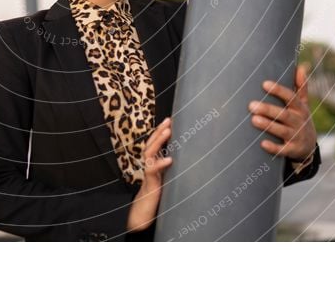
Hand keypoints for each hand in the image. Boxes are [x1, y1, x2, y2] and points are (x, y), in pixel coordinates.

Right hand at [126, 117, 172, 231]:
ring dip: (158, 142)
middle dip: (159, 131)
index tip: (170, 120)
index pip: (155, 144)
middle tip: (168, 120)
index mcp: (154, 164)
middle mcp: (149, 166)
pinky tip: (169, 159)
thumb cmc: (158, 196)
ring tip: (167, 132)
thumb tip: (189, 160)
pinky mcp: (150, 184)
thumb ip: (172, 170)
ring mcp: (148, 174)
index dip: (160, 132)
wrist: (145, 215)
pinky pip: (152, 171)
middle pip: (151, 144)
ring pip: (149, 153)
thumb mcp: (168, 180)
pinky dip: (160, 164)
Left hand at [248, 64, 316, 160]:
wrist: (308, 147)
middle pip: (284, 114)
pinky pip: (283, 150)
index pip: (290, 97)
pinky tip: (262, 143)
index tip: (264, 83)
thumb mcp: (303, 103)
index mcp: (300, 108)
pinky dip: (274, 148)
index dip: (278, 90)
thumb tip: (301, 66)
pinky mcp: (293, 150)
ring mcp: (296, 136)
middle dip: (268, 109)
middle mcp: (299, 121)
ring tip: (253, 120)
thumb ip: (301, 86)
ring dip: (268, 125)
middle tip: (251, 105)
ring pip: (282, 131)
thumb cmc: (299, 119)